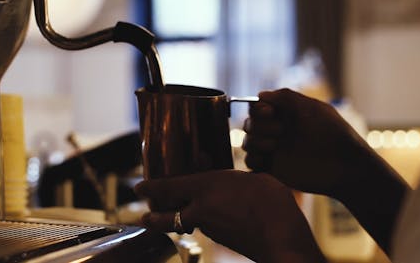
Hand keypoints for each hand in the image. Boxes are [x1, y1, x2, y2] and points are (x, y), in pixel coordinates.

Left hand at [135, 170, 325, 262]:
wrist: (281, 238)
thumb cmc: (270, 201)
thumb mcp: (252, 178)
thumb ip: (232, 179)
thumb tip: (225, 183)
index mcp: (205, 187)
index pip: (167, 187)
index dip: (150, 187)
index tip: (138, 187)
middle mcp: (200, 209)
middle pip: (166, 216)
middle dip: (153, 216)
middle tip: (146, 215)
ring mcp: (210, 228)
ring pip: (188, 221)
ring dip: (184, 216)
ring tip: (190, 209)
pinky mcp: (221, 241)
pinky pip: (207, 226)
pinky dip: (207, 221)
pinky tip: (222, 215)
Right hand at [243, 89, 409, 252]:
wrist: (344, 166)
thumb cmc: (333, 134)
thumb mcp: (312, 108)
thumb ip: (286, 97)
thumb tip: (260, 94)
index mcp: (287, 115)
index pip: (258, 107)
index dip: (258, 109)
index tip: (269, 113)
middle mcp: (279, 131)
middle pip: (249, 124)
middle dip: (259, 126)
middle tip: (280, 132)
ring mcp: (275, 151)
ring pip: (248, 143)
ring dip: (255, 142)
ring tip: (273, 147)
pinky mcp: (274, 170)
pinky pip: (251, 163)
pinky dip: (253, 160)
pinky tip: (268, 159)